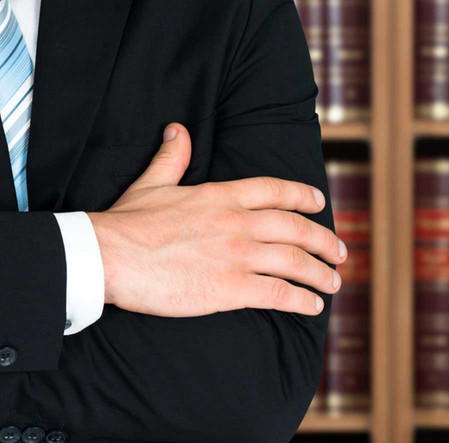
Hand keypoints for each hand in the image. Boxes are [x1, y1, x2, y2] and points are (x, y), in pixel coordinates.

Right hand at [88, 124, 344, 317]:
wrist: (109, 256)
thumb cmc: (126, 223)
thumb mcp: (152, 183)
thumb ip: (172, 157)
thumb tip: (178, 130)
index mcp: (221, 196)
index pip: (275, 191)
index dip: (303, 197)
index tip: (321, 205)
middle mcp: (238, 223)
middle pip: (297, 229)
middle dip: (325, 241)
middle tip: (340, 253)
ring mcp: (237, 256)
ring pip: (296, 263)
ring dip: (321, 274)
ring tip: (333, 283)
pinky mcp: (230, 289)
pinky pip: (279, 294)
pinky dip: (302, 300)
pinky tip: (313, 306)